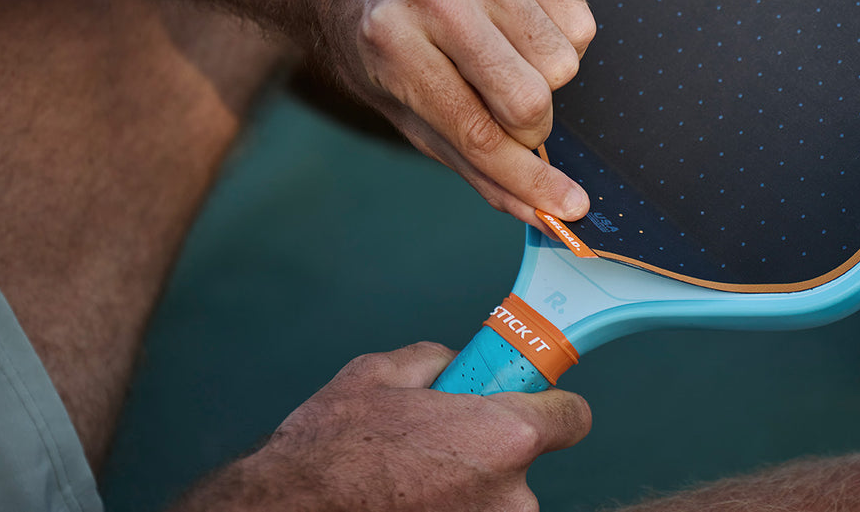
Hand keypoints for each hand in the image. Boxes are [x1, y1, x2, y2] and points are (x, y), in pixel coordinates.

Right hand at [173, 342, 591, 511]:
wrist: (287, 511)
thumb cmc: (330, 450)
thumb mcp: (381, 373)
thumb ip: (437, 362)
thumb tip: (455, 365)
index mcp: (506, 435)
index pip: (573, 417)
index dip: (550, 407)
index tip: (531, 405)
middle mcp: (511, 494)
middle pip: (525, 464)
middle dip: (490, 454)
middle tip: (438, 450)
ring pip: (496, 501)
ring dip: (466, 492)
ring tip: (410, 482)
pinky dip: (447, 511)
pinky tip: (406, 501)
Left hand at [312, 0, 594, 224]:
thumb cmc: (382, 46)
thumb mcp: (404, 112)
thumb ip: (476, 164)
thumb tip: (546, 211)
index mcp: (391, 40)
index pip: (477, 130)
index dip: (527, 178)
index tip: (569, 206)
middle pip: (529, 96)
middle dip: (529, 125)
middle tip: (505, 114)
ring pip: (563, 60)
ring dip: (543, 78)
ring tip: (501, 58)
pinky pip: (580, 22)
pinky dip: (559, 40)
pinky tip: (518, 26)